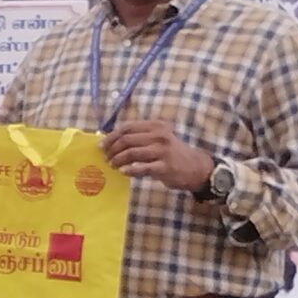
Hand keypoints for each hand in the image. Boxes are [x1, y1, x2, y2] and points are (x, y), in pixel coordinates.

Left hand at [102, 119, 216, 193]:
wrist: (196, 168)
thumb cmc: (170, 153)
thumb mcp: (157, 139)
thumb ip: (138, 138)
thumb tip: (109, 142)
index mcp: (155, 126)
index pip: (126, 127)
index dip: (111, 137)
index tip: (101, 146)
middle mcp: (159, 135)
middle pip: (126, 139)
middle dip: (112, 149)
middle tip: (106, 158)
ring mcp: (163, 151)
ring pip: (131, 152)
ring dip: (118, 160)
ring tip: (112, 165)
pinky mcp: (165, 166)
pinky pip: (142, 167)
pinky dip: (130, 169)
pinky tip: (123, 171)